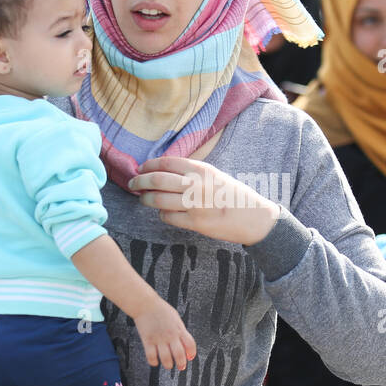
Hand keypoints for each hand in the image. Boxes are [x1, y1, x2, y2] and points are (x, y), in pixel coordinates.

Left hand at [128, 156, 279, 245]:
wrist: (253, 217)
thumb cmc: (233, 195)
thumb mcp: (215, 175)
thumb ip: (192, 172)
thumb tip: (164, 171)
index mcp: (201, 169)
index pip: (166, 163)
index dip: (149, 165)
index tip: (141, 168)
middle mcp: (196, 185)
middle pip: (157, 180)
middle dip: (140, 182)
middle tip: (132, 184)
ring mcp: (194, 205)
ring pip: (158, 200)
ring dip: (146, 199)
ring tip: (143, 199)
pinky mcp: (195, 223)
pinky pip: (168, 217)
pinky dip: (162, 214)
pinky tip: (163, 212)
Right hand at [133, 298, 196, 369]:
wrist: (146, 304)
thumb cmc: (161, 310)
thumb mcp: (176, 319)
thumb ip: (181, 331)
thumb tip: (184, 343)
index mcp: (179, 329)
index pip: (190, 344)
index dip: (192, 353)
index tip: (190, 357)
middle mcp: (170, 335)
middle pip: (179, 354)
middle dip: (181, 364)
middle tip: (181, 366)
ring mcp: (159, 339)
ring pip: (166, 359)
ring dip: (168, 365)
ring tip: (168, 365)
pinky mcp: (147, 341)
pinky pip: (151, 356)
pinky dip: (154, 362)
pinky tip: (155, 361)